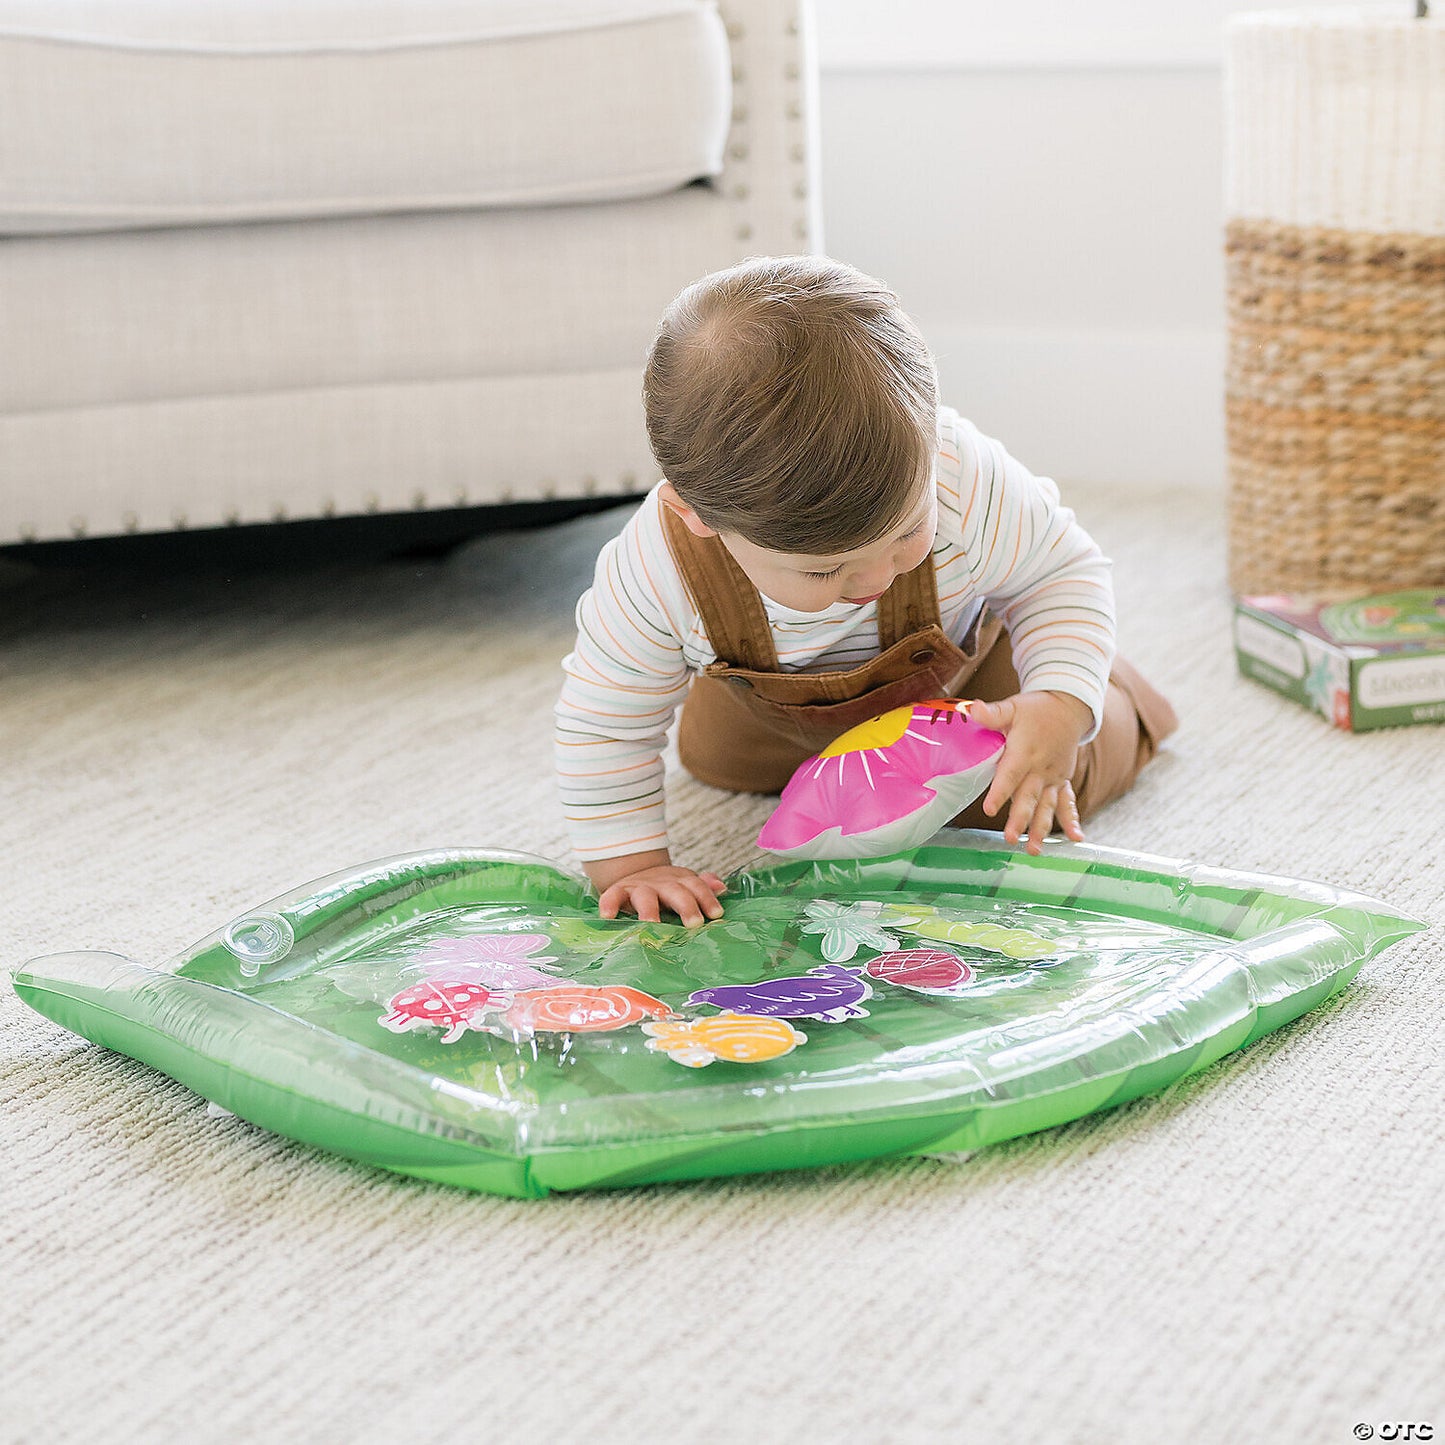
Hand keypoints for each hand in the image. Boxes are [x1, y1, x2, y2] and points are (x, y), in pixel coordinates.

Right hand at [585, 850, 725, 926]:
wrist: (635, 875)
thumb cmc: (667, 890)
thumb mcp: (686, 885)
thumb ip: (704, 887)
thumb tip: (722, 887)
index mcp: (681, 882)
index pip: (697, 887)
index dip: (707, 898)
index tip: (716, 914)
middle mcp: (662, 883)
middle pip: (676, 891)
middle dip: (686, 905)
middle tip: (694, 923)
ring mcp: (639, 887)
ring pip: (645, 896)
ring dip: (649, 910)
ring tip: (651, 924)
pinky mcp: (618, 892)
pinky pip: (612, 897)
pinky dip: (609, 904)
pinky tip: (608, 916)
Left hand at [967, 691, 1091, 854]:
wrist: (1068, 707)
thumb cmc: (1034, 709)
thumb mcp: (1013, 707)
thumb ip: (992, 713)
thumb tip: (971, 708)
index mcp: (1024, 751)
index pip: (1010, 774)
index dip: (1000, 792)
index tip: (989, 809)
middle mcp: (1040, 768)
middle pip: (1028, 797)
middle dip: (1020, 819)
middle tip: (1010, 839)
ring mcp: (1053, 777)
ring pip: (1047, 806)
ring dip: (1041, 829)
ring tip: (1034, 851)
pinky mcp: (1062, 781)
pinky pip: (1068, 802)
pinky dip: (1072, 820)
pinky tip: (1076, 839)